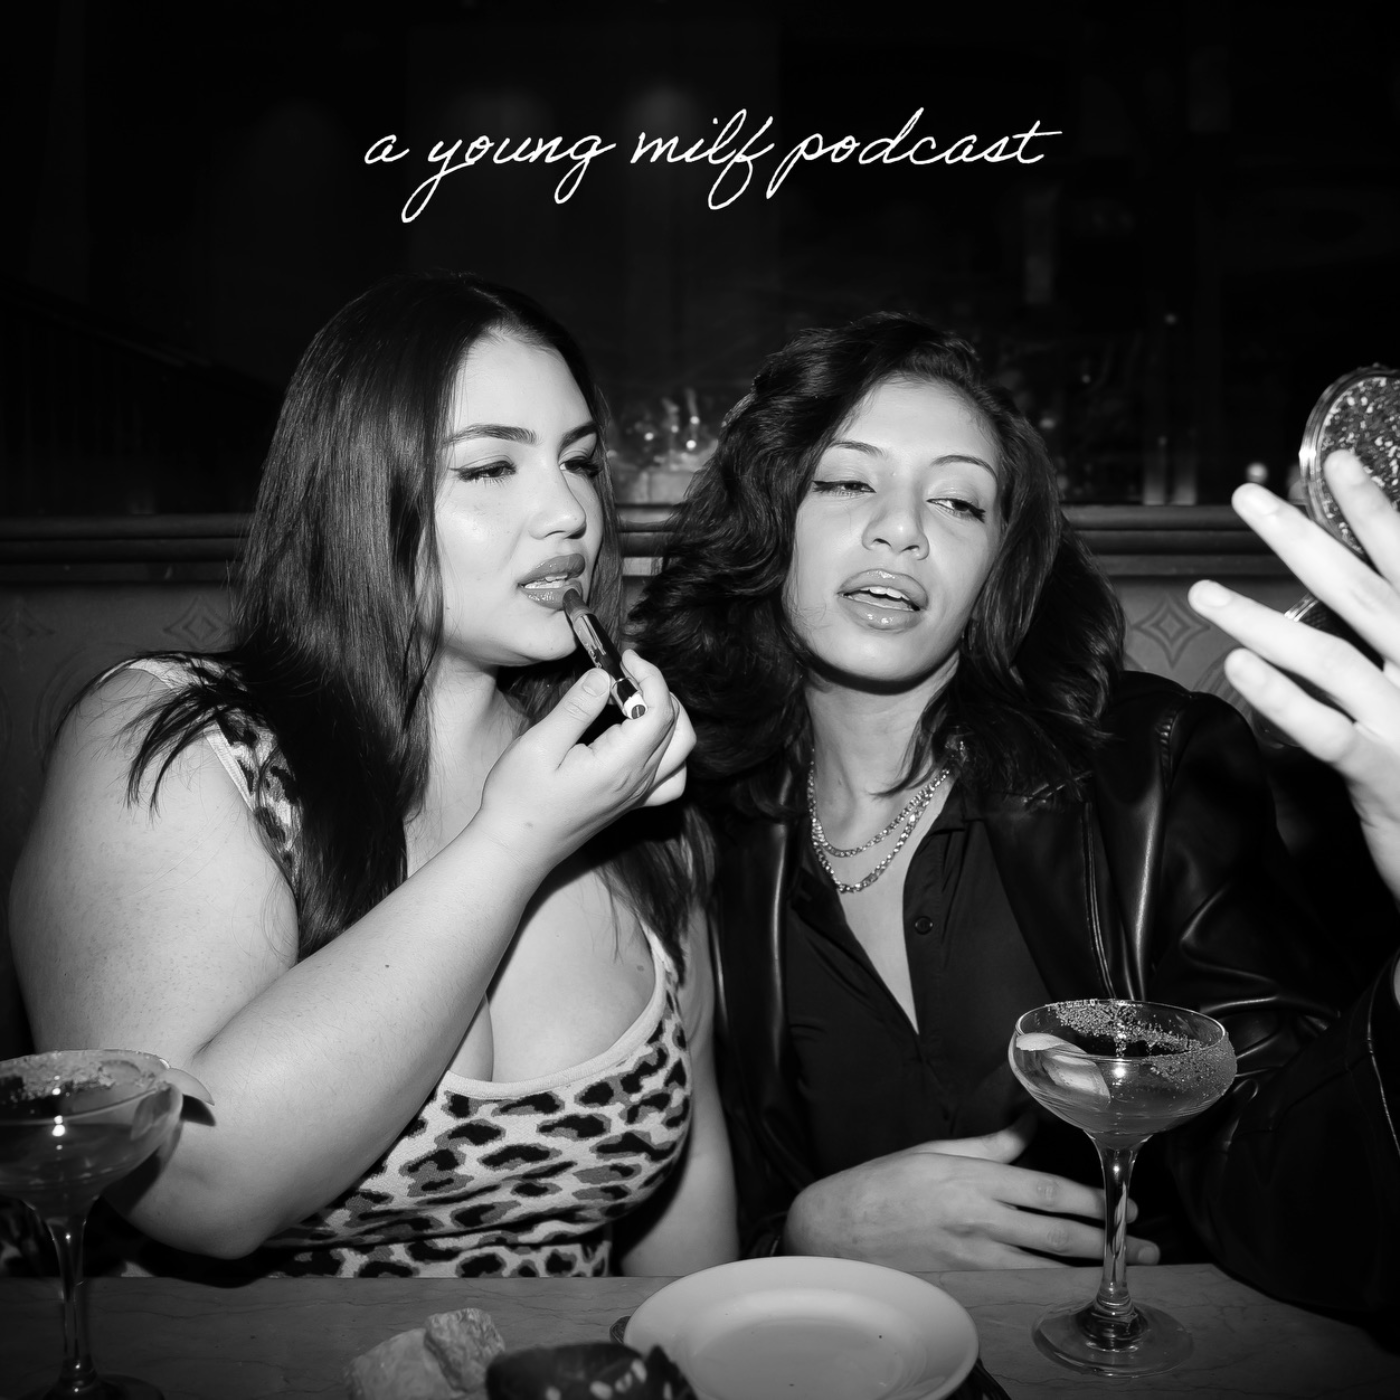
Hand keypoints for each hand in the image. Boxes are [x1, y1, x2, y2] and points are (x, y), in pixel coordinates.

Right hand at [477, 651, 693, 866]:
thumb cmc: (519, 799)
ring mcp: (638, 795)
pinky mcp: (631, 803)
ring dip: (669, 716)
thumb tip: (604, 676)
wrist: (515, 848)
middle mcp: (638, 782)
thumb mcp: (539, 745)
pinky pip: (672, 777)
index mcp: (619, 766)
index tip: (625, 657)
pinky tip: (645, 739)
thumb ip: (577, 708)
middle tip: (623, 671)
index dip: (650, 677)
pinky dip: (671, 750)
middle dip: (656, 688)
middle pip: (675, 725)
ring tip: (637, 698)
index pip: (659, 711)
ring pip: (681, 749)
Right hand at [782, 1114, 1158, 1270]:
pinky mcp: (966, 1282)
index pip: (1050, 1191)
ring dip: (1090, 1268)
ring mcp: (974, 1256)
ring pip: (1046, 1266)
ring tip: (1125, 1272)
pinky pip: (1019, 1285)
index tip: (1124, 1204)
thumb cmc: (884, 1184)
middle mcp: (981, 1220)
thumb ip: (991, 1144)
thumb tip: (1030, 1122)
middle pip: (1059, 1234)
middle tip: (1146, 1249)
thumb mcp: (937, 1152)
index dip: (1094, 1199)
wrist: (838, 1228)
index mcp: (975, 1180)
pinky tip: (1074, 1288)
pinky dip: (1051, 1287)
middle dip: (1109, 1241)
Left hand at [1188, 451, 1399, 900]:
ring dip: (1259, 619)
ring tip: (1202, 593)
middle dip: (1301, 539)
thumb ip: (1391, 628)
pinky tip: (1237, 668)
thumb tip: (1356, 575)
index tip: (1336, 461)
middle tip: (1245, 500)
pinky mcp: (1384, 772)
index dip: (1374, 511)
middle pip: (1359, 592)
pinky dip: (1280, 697)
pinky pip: (1325, 731)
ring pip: (1329, 656)